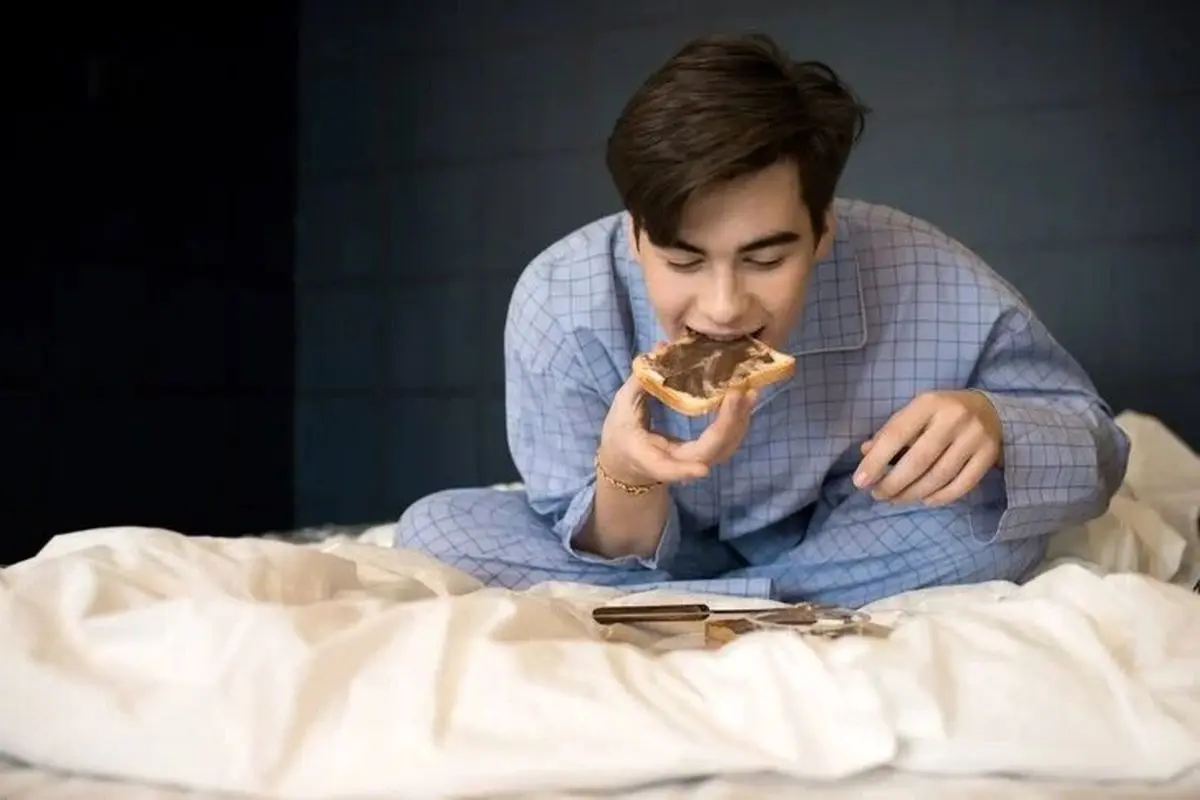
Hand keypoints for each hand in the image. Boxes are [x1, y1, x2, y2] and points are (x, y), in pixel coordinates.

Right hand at [598, 369, 755, 485]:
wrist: (626, 460)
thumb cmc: (621, 433)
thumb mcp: (622, 406)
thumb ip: (642, 380)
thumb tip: (661, 348)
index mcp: (648, 458)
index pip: (667, 469)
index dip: (684, 471)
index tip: (702, 470)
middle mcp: (675, 464)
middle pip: (708, 454)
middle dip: (728, 425)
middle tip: (740, 392)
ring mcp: (694, 461)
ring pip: (724, 449)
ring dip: (740, 421)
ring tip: (749, 392)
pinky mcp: (705, 454)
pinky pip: (727, 441)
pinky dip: (738, 421)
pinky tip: (744, 399)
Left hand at [854, 390, 1002, 505]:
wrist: (988, 408)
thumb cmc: (940, 414)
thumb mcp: (914, 414)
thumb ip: (890, 432)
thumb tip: (865, 452)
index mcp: (929, 403)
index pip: (896, 435)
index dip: (876, 461)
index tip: (860, 482)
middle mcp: (954, 418)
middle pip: (919, 461)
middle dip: (893, 483)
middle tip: (878, 495)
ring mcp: (975, 437)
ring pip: (939, 476)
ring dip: (913, 493)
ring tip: (896, 499)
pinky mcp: (989, 455)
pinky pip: (962, 485)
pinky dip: (940, 497)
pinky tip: (925, 500)